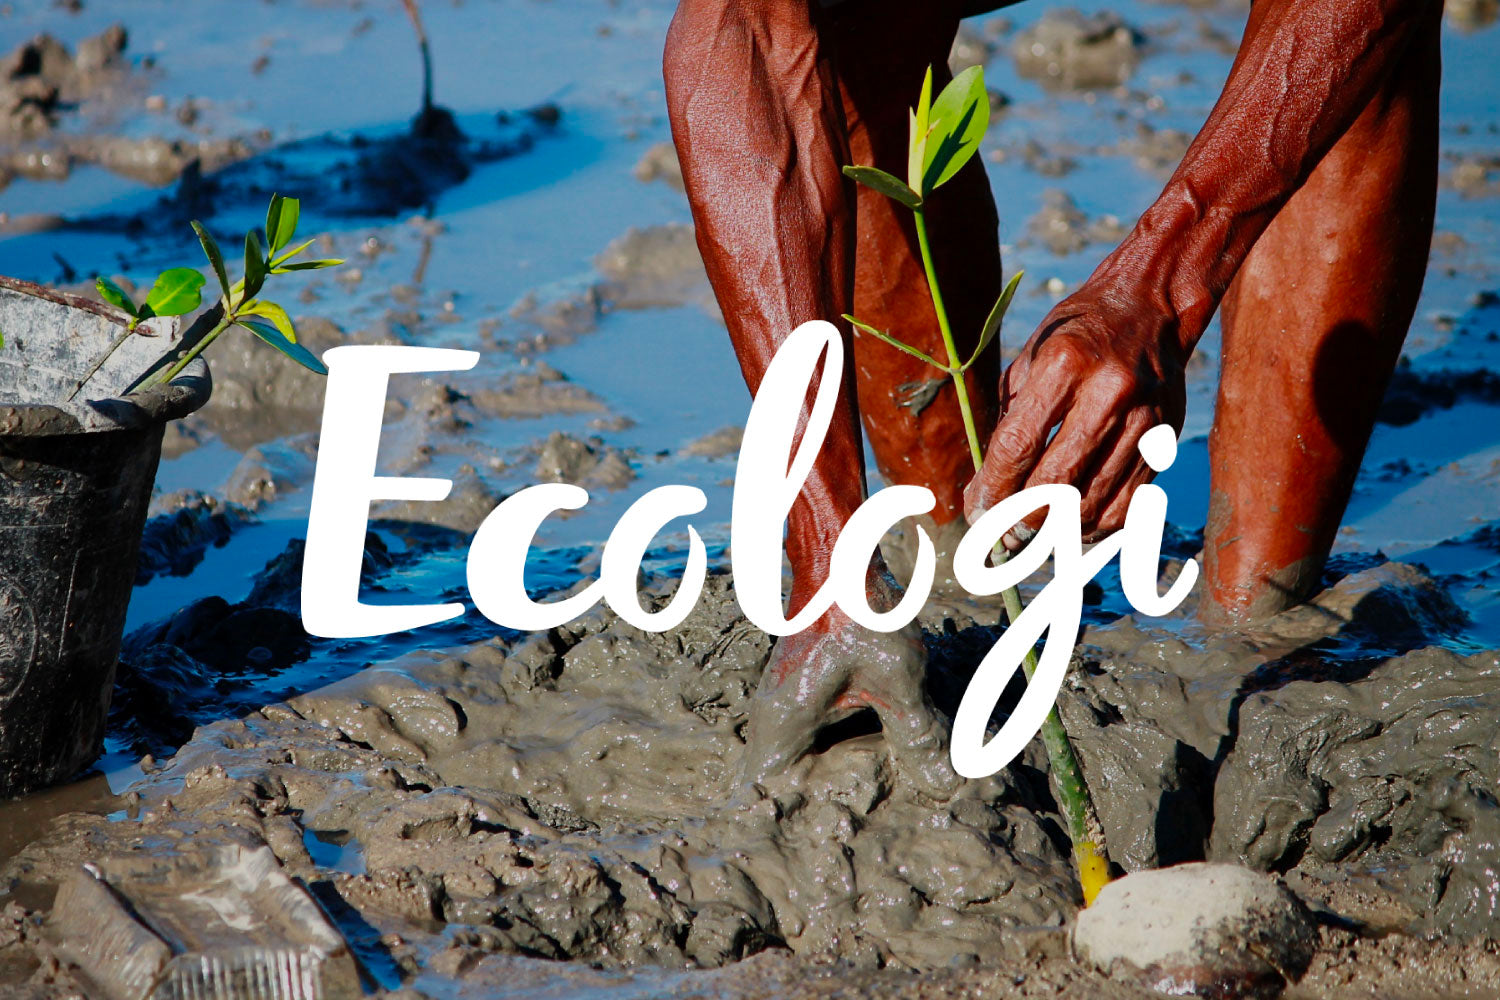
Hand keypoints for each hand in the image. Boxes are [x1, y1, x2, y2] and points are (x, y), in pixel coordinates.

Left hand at [963, 282, 1187, 544]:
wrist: (1147, 308)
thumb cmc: (1073, 338)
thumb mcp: (1029, 362)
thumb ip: (1006, 425)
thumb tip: (984, 496)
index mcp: (1065, 363)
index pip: (1019, 445)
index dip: (993, 488)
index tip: (976, 512)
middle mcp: (1110, 391)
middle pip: (1055, 483)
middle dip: (1018, 519)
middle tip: (998, 534)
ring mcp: (1145, 418)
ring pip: (1092, 503)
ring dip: (1054, 532)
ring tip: (1029, 534)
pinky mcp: (1166, 440)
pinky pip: (1127, 507)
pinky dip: (1093, 529)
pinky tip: (1070, 527)